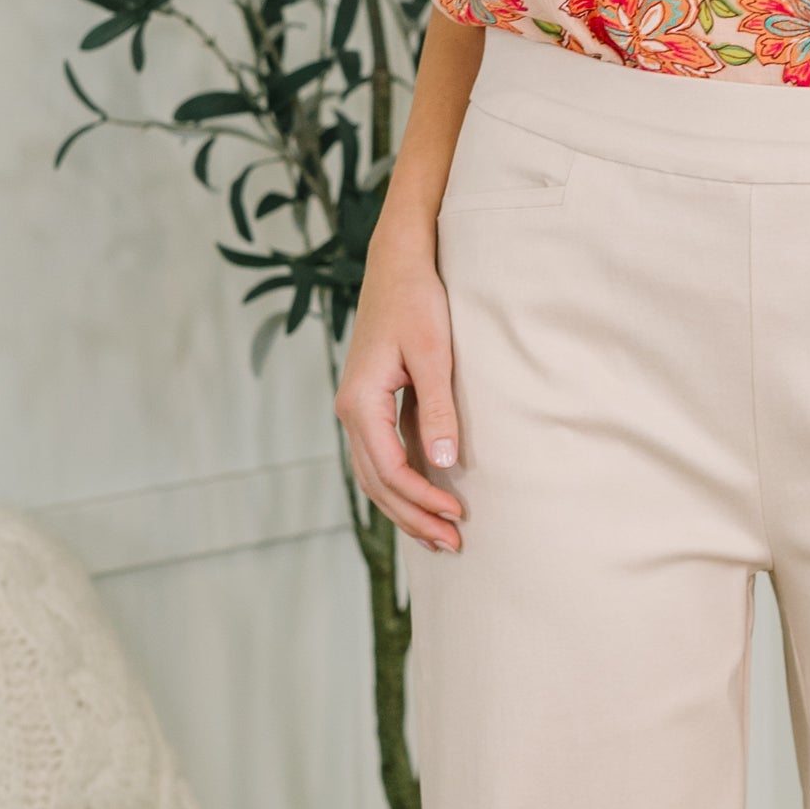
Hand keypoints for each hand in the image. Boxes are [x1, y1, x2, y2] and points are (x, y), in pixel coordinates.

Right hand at [335, 232, 464, 551]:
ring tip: (440, 535)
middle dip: (413, 517)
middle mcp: (351, 411)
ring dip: (405, 508)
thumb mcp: (433, 355)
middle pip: (377, 483)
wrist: (398, 264)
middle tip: (453, 545)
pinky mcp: (370, 404)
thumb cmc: (417, 302)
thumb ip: (436, 410)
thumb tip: (444, 462)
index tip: (458, 514)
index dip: (423, 498)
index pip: (390, 470)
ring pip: (374, 476)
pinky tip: (426, 497)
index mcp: (360, 402)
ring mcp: (357, 409)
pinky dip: (401, 484)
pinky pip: (380, 457)